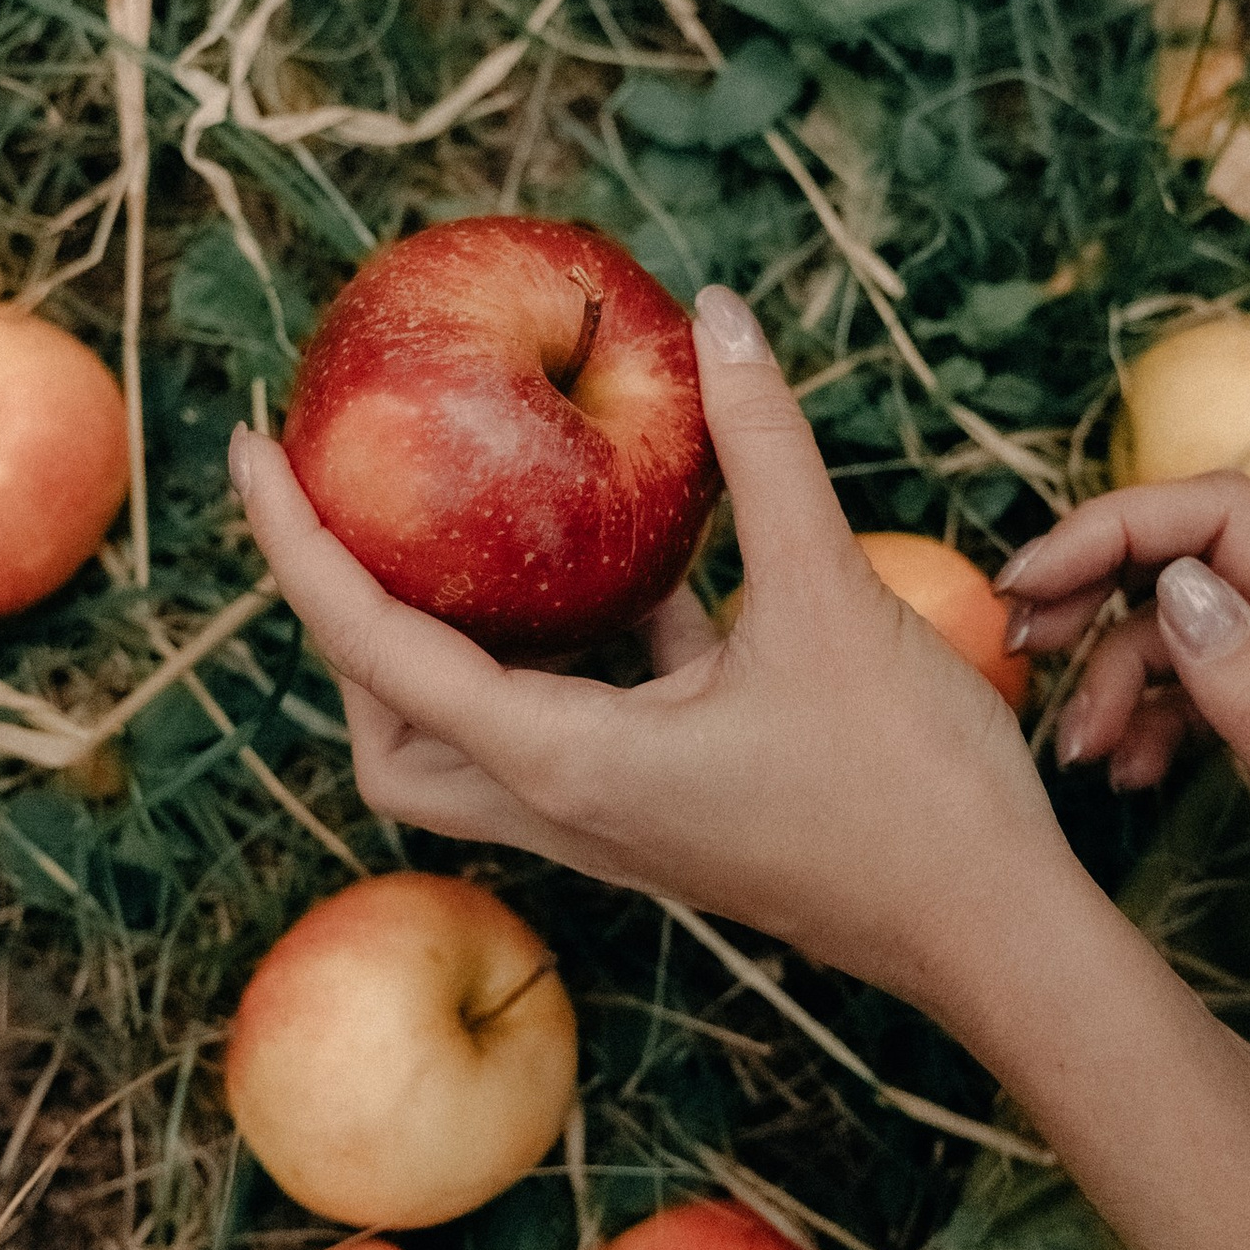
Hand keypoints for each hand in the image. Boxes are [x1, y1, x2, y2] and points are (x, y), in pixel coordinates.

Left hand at [227, 287, 1065, 1021]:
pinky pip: (573, 729)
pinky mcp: (670, 813)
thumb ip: (764, 455)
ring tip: (478, 524)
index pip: (379, 653)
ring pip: (476, 743)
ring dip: (456, 646)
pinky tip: (634, 561)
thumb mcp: (830, 595)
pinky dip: (569, 652)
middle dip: (352, 630)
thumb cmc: (910, 787)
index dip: (302, 550)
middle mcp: (568, 809)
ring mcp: (617, 822)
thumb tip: (718, 318)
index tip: (254, 453)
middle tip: (358, 509)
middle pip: (392, 735)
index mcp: (569, 765)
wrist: (995, 932)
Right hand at [995, 476, 1249, 1152]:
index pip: (1230, 519)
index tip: (1026, 587)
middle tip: (1023, 656)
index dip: (1114, 527)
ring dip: (1126, 669)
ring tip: (1081, 757)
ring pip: (1211, 621)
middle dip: (1101, 586)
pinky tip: (1131, 772)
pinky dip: (1166, 710)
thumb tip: (1182, 587)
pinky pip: (1234, 680)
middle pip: (1212, 553)